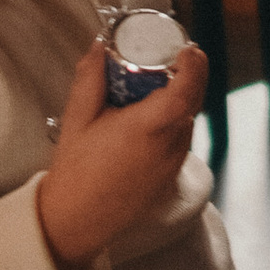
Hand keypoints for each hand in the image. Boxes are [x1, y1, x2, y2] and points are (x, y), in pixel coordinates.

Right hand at [36, 38, 207, 269]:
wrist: (77, 222)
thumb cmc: (75, 174)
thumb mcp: (77, 119)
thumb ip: (90, 78)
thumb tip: (100, 47)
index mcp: (147, 129)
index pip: (186, 91)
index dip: (194, 66)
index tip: (188, 48)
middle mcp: (169, 146)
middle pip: (192, 100)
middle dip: (186, 74)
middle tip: (168, 57)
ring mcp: (174, 163)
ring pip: (188, 119)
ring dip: (178, 99)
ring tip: (149, 89)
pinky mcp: (172, 175)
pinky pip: (181, 137)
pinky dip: (172, 121)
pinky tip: (146, 119)